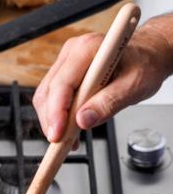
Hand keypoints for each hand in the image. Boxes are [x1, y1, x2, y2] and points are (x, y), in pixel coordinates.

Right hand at [33, 14, 172, 141]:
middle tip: (62, 144)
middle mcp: (72, 53)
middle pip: (48, 93)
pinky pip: (52, 100)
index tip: (57, 135)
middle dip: (52, 122)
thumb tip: (83, 120)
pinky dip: (58, 118)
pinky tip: (70, 130)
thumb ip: (110, 103)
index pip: (61, 84)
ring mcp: (66, 63)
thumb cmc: (143, 65)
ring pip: (46, 98)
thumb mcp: (135, 86)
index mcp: (88, 49)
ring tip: (69, 140)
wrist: (146, 57)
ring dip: (53, 122)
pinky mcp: (64, 75)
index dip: (56, 112)